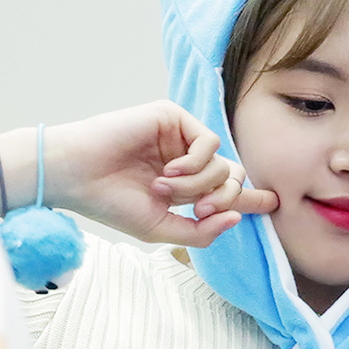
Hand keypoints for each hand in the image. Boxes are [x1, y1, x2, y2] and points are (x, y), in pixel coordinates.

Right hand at [46, 100, 278, 246]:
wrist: (75, 176)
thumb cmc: (110, 203)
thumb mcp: (160, 228)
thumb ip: (200, 230)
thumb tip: (237, 218)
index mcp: (183, 186)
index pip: (224, 190)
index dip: (248, 198)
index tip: (272, 203)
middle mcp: (184, 160)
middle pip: (231, 177)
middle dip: (224, 198)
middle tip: (201, 210)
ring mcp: (178, 138)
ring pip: (222, 162)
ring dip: (200, 184)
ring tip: (165, 190)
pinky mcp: (172, 117)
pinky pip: (210, 141)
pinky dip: (196, 163)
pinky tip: (169, 171)